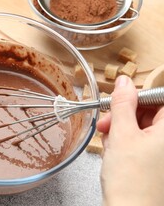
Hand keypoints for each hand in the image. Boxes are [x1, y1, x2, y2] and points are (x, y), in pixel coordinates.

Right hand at [97, 75, 163, 205]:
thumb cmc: (131, 180)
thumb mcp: (122, 135)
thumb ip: (122, 104)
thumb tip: (124, 82)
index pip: (159, 98)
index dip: (137, 98)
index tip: (118, 102)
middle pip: (150, 113)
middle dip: (124, 116)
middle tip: (106, 124)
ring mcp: (162, 153)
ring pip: (142, 128)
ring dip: (121, 130)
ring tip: (108, 142)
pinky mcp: (156, 163)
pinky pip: (141, 143)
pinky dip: (125, 143)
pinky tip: (113, 151)